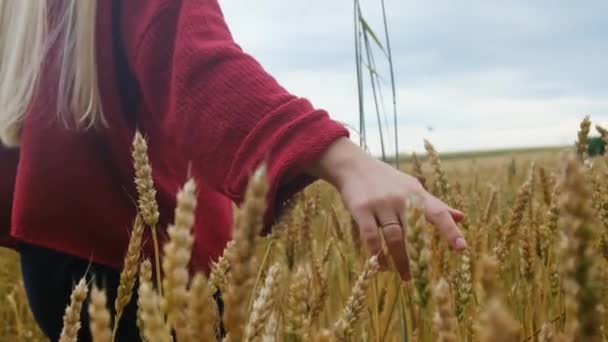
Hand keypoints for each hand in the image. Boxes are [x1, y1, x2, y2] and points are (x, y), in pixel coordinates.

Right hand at [309, 138, 466, 279]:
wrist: (354, 166)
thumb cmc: (388, 180)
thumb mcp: (413, 188)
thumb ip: (436, 204)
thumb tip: (462, 217)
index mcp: (417, 194)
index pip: (438, 212)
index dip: (450, 230)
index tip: (462, 248)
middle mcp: (401, 199)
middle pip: (414, 231)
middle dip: (419, 256)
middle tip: (422, 277)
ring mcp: (381, 204)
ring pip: (394, 237)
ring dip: (400, 260)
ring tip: (405, 277)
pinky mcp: (361, 209)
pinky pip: (371, 236)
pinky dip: (376, 254)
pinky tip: (381, 266)